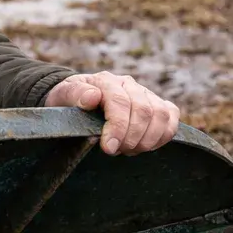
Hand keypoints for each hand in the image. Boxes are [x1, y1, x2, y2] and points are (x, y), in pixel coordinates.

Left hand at [44, 72, 180, 155]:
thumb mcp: (62, 98)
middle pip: (143, 111)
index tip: (109, 148)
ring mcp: (145, 94)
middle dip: (131, 138)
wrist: (78, 101)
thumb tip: (92, 97)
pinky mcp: (157, 104)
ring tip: (129, 149)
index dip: (118, 127)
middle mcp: (129, 84)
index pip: (120, 102)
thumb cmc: (69, 103)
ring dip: (147, 139)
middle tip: (117, 151)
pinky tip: (146, 145)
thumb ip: (74, 95)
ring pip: (160, 115)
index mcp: (106, 81)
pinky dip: (163, 135)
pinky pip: (171, 117)